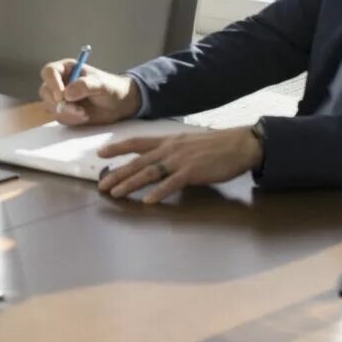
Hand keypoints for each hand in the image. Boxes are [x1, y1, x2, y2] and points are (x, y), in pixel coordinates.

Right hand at [38, 58, 138, 126]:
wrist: (119, 104)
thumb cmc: (111, 88)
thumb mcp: (102, 84)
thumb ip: (86, 85)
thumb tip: (67, 93)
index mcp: (67, 69)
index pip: (49, 72)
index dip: (52, 83)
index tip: (62, 96)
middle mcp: (60, 82)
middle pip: (45, 91)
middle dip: (59, 103)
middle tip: (77, 110)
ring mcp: (61, 98)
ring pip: (50, 106)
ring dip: (66, 113)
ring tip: (84, 113)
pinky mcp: (64, 111)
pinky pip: (59, 117)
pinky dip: (71, 119)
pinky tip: (84, 116)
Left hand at [93, 127, 263, 202]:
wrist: (240, 144)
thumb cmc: (216, 145)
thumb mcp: (188, 143)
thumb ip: (172, 151)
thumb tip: (159, 160)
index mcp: (168, 141)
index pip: (136, 142)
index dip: (117, 148)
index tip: (100, 154)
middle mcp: (170, 149)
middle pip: (138, 161)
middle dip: (117, 173)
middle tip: (101, 184)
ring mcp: (180, 160)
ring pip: (149, 173)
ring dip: (130, 184)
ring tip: (115, 193)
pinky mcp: (192, 172)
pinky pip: (171, 184)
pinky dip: (158, 192)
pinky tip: (147, 201)